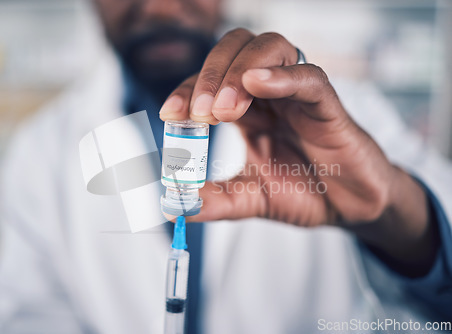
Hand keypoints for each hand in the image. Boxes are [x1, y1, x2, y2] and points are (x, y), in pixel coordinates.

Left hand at [159, 29, 437, 274]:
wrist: (348, 208)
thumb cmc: (303, 191)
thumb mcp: (248, 198)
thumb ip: (215, 200)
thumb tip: (174, 207)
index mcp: (247, 109)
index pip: (210, 81)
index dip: (187, 90)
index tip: (170, 114)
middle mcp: (270, 93)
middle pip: (235, 50)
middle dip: (210, 75)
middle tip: (199, 113)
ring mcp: (298, 95)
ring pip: (269, 48)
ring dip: (237, 72)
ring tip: (223, 110)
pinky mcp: (327, 106)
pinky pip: (308, 77)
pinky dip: (281, 76)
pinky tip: (257, 82)